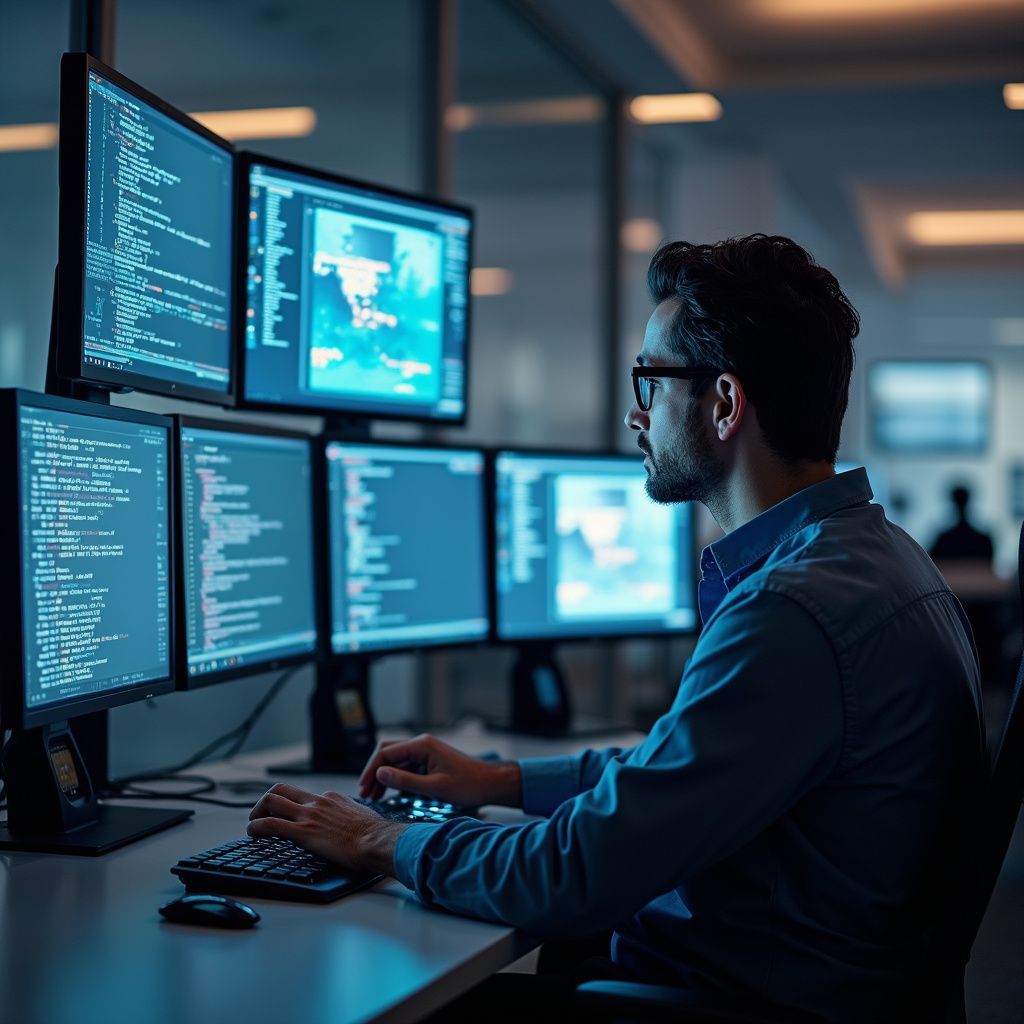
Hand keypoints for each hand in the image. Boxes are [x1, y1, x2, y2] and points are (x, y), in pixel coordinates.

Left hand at [247, 782, 406, 875]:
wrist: (376, 840)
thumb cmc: (374, 834)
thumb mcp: (360, 815)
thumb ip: (347, 815)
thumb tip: (346, 822)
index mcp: (331, 797)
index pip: (302, 795)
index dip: (289, 806)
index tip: (285, 816)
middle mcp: (317, 801)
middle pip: (281, 789)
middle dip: (266, 801)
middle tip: (260, 814)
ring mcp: (309, 815)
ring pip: (271, 801)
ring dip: (256, 812)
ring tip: (252, 824)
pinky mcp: (303, 831)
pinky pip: (271, 824)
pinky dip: (256, 826)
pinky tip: (253, 833)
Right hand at [358, 734, 521, 808]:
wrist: (490, 784)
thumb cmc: (467, 785)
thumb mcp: (434, 787)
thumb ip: (405, 781)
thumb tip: (379, 774)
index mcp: (422, 745)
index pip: (386, 753)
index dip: (371, 770)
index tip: (363, 788)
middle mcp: (421, 744)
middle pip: (388, 753)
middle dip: (374, 772)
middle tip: (365, 793)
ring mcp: (425, 752)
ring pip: (395, 761)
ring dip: (383, 776)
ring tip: (373, 796)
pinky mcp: (428, 761)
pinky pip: (405, 766)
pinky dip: (395, 778)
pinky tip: (388, 792)